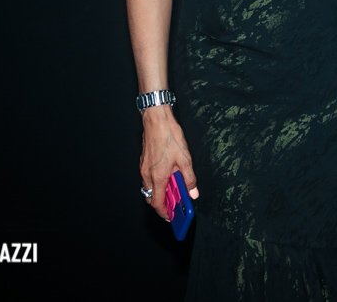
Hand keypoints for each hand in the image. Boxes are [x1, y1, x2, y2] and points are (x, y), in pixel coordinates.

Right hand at [139, 106, 199, 221]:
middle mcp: (147, 175)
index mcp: (157, 177)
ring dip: (161, 191)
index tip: (172, 217)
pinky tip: (169, 176)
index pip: (157, 203)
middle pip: (152, 197)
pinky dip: (158, 182)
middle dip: (163, 203)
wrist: (157, 120)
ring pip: (150, 187)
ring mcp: (144, 168)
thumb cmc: (169, 137)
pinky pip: (149, 178)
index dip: (164, 212)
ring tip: (175, 189)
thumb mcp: (185, 159)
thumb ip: (189, 178)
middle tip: (175, 204)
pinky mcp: (144, 161)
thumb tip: (192, 192)